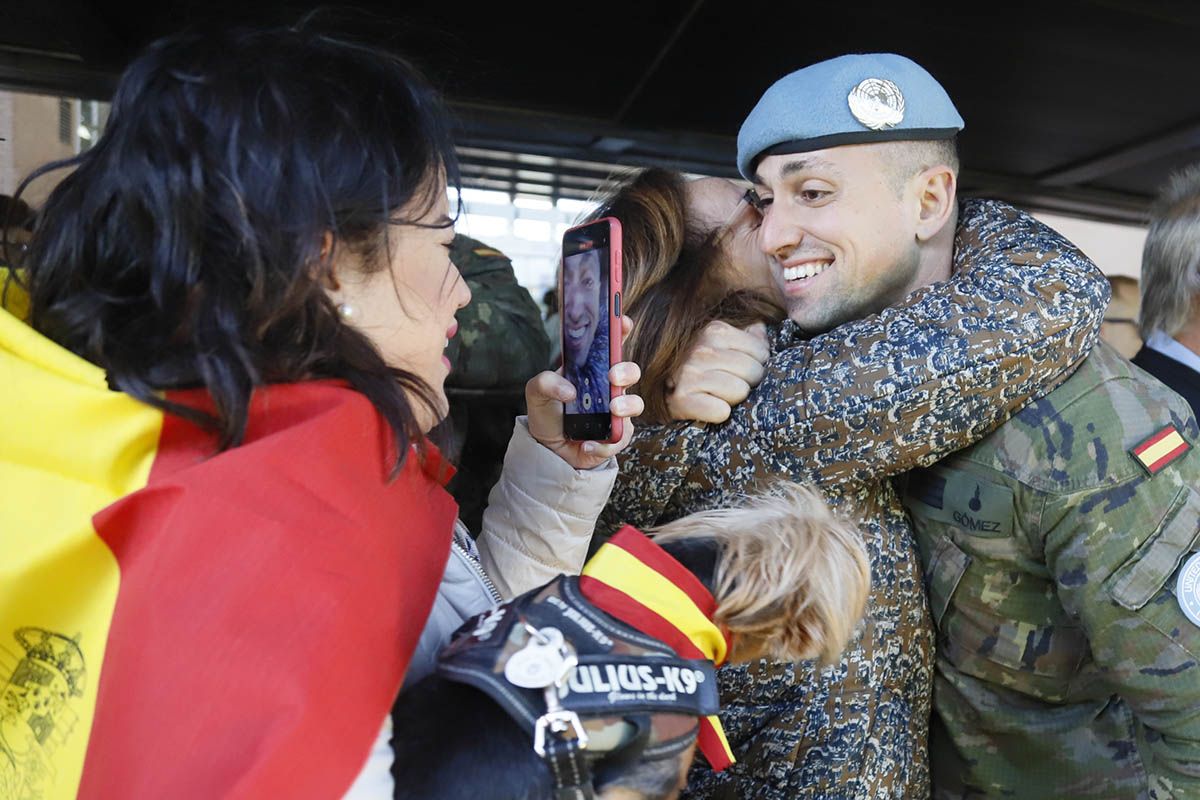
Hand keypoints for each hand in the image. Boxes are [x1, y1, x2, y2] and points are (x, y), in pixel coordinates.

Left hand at [526, 315, 644, 468]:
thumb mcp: (537, 392)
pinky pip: (620, 437)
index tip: (622, 321)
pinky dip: (604, 443)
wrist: (549, 450)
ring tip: (612, 410)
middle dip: (627, 370)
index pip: (612, 345)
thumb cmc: (548, 414)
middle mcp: (609, 388)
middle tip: (612, 376)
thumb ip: (545, 382)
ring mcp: (616, 413)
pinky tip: (586, 444)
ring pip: (636, 404)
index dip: (620, 329)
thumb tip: (570, 391)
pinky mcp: (616, 437)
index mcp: (593, 370)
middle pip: (632, 371)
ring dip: (627, 406)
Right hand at [666, 320, 768, 423]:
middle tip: (730, 383)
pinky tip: (711, 406)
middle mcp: (701, 350)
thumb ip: (749, 333)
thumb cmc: (702, 365)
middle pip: (754, 372)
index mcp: (715, 330)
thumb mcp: (723, 342)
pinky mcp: (682, 400)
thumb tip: (763, 328)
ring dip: (734, 398)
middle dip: (748, 382)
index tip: (739, 369)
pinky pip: (721, 411)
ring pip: (740, 391)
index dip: (756, 364)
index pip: (761, 352)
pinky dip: (719, 413)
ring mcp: (689, 374)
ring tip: (720, 394)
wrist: (661, 389)